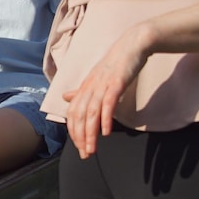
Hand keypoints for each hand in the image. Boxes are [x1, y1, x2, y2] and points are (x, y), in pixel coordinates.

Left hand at [62, 26, 151, 158]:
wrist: (132, 44)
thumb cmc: (116, 63)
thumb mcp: (96, 78)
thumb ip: (82, 91)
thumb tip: (66, 97)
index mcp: (85, 87)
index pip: (73, 113)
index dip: (74, 131)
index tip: (79, 147)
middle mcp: (90, 87)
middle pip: (80, 116)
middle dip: (80, 138)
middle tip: (84, 154)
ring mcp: (102, 85)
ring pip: (91, 112)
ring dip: (90, 133)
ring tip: (91, 149)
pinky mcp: (116, 83)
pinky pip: (108, 103)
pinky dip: (105, 119)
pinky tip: (105, 132)